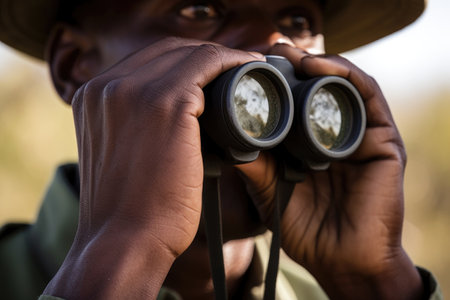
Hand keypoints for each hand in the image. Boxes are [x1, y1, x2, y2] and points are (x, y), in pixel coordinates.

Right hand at [44, 37, 263, 298]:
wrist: (123, 243)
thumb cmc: (131, 210)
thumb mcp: (125, 157)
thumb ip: (141, 127)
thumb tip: (187, 117)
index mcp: (94, 97)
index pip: (148, 62)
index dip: (185, 63)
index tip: (214, 73)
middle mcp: (107, 86)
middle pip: (168, 52)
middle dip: (205, 56)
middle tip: (237, 67)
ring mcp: (132, 91)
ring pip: (190, 55)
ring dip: (223, 58)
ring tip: (248, 68)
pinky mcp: (164, 104)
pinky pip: (207, 66)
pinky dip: (232, 64)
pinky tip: (250, 71)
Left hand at [236, 44, 423, 299]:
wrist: (342, 261)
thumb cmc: (306, 230)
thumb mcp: (269, 191)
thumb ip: (254, 164)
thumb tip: (226, 135)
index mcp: (308, 145)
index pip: (294, 103)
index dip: (274, 83)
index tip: (248, 69)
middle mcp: (334, 135)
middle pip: (317, 88)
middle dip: (293, 66)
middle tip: (267, 53)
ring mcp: (359, 135)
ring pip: (342, 85)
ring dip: (317, 62)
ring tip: (289, 54)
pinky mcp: (382, 140)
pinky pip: (368, 97)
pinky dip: (345, 76)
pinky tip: (317, 66)